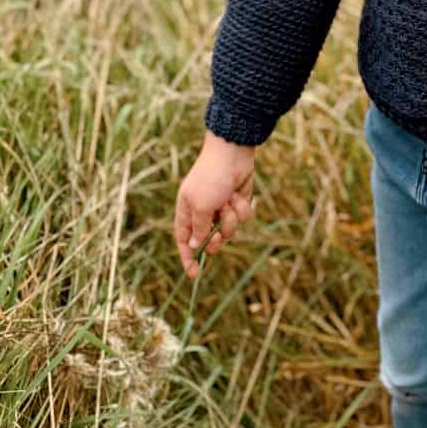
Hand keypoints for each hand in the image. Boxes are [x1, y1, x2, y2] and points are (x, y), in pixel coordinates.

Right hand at [174, 141, 257, 279]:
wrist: (233, 153)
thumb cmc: (211, 178)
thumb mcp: (200, 206)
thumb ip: (199, 228)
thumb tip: (196, 245)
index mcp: (187, 209)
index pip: (184, 239)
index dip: (187, 257)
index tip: (194, 274)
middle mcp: (204, 210)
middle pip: (209, 240)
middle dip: (217, 240)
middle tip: (219, 234)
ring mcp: (222, 207)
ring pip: (229, 229)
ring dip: (231, 219)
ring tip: (230, 202)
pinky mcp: (238, 202)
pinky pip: (242, 217)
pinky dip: (242, 209)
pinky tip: (239, 195)